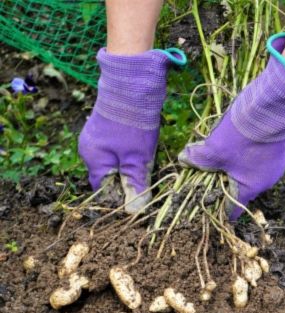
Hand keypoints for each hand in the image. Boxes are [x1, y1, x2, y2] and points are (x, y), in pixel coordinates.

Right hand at [78, 48, 184, 212]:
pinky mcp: (107, 125)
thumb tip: (134, 211)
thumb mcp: (138, 158)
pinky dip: (129, 151)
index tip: (141, 197)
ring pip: (114, 161)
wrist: (133, 83)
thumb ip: (135, 184)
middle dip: (127, 180)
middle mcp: (89, 149)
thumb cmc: (134, 124)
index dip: (122, 197)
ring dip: (130, 165)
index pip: (104, 191)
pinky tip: (143, 144)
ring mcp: (96, 136)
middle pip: (109, 176)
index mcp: (93, 160)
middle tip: (148, 177)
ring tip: (147, 159)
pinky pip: (117, 147)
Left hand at [178, 33, 284, 219]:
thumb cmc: (242, 137)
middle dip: (228, 179)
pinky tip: (249, 137)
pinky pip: (266, 157)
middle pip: (243, 188)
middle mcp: (266, 182)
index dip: (220, 208)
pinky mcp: (284, 151)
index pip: (234, 210)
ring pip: (255, 171)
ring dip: (243, 164)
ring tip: (232, 148)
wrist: (273, 111)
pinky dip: (256, 152)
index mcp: (249, 189)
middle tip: (215, 166)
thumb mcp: (214, 148)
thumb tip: (184, 159)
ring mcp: (278, 167)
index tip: (210, 202)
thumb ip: (198, 158)